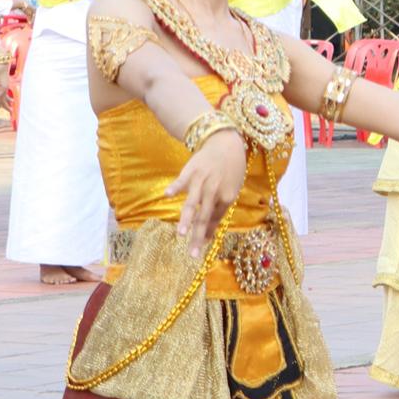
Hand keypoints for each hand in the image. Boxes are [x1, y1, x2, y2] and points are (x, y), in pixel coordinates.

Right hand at [165, 131, 248, 249]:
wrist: (224, 143)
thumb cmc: (230, 169)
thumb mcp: (231, 189)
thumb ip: (220, 208)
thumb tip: (209, 229)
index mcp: (227, 197)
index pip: (215, 220)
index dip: (206, 234)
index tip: (199, 249)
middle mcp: (215, 191)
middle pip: (205, 218)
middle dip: (197, 237)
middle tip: (192, 254)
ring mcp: (201, 181)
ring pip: (193, 204)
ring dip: (187, 219)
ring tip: (181, 234)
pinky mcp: (190, 171)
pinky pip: (181, 180)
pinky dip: (175, 187)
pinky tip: (167, 195)